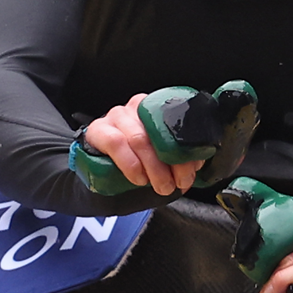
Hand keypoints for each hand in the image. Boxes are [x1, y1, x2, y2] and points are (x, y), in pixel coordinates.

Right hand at [84, 92, 204, 195]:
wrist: (102, 169)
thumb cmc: (136, 161)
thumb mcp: (163, 158)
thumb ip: (179, 156)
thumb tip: (195, 163)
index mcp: (157, 109)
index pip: (176, 123)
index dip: (185, 150)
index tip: (191, 170)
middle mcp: (137, 107)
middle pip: (159, 131)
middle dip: (171, 162)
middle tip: (175, 183)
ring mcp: (116, 116)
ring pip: (139, 138)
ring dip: (153, 167)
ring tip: (160, 186)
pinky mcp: (98, 129)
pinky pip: (116, 143)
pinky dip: (131, 164)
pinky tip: (138, 178)